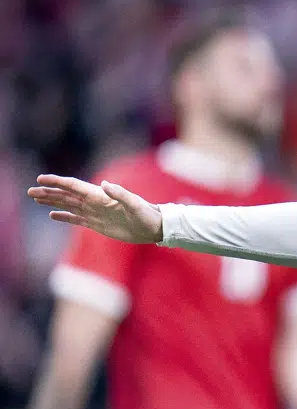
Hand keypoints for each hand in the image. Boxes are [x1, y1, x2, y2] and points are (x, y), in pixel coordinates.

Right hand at [27, 175, 162, 243]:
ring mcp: (95, 213)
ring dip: (52, 202)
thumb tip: (104, 185)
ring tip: (36, 199)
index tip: (41, 180)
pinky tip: (53, 215)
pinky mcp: (98, 224)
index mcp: (100, 195)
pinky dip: (65, 216)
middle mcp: (95, 202)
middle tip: (30, 191)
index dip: (57, 182)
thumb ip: (120, 194)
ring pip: (68, 205)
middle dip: (48, 193)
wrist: (154, 228)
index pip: (74, 186)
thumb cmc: (147, 214)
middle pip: (66, 195)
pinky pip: (77, 219)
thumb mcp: (134, 204)